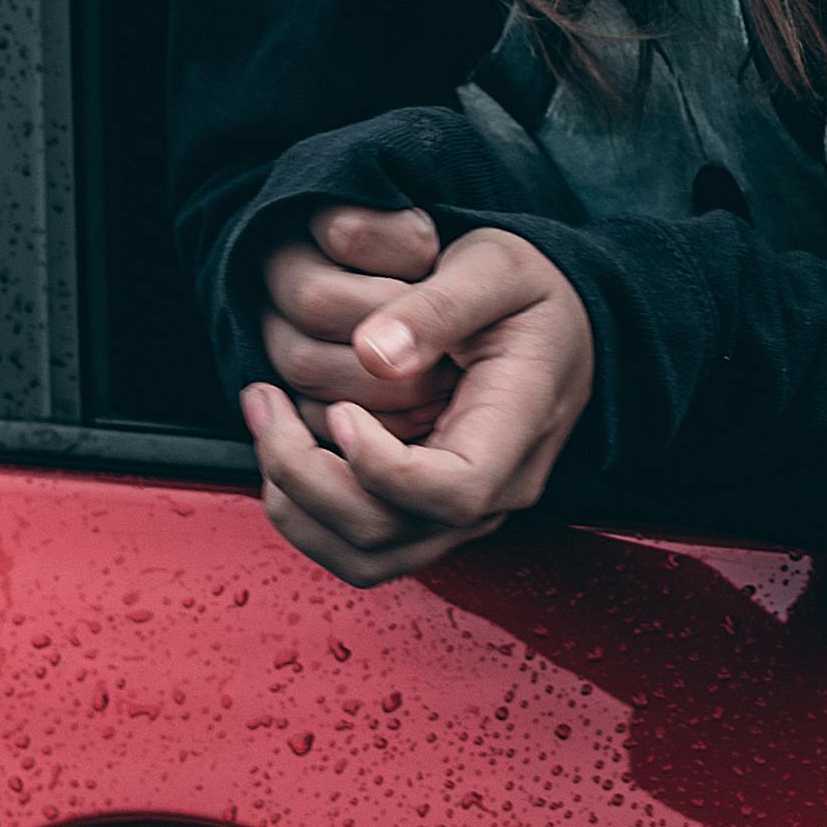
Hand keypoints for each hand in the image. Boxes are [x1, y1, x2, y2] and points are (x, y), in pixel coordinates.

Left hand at [242, 215, 596, 586]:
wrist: (562, 322)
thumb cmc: (532, 293)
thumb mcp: (496, 268)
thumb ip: (437, 306)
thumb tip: (373, 354)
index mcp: (519, 430)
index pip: (452, 491)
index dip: (381, 465)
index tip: (342, 408)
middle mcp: (496, 493)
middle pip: (386, 534)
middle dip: (304, 475)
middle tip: (264, 398)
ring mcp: (463, 514)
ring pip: (363, 557)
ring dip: (296, 504)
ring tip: (267, 427)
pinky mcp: (429, 514)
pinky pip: (360, 547)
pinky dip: (307, 513)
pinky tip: (286, 450)